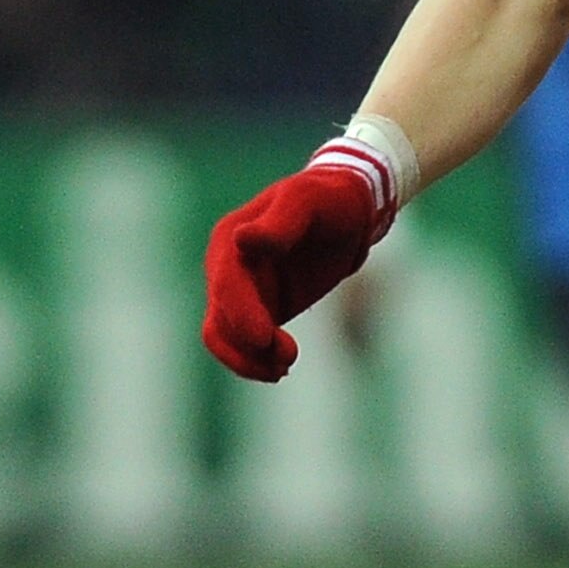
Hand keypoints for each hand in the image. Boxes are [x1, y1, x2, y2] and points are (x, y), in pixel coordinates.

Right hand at [202, 154, 387, 380]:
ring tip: (284, 367)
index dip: (240, 313)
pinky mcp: (259, 311)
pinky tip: (281, 368)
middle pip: (221, 318)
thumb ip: (279, 224)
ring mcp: (240, 292)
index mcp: (231, 238)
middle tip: (288, 358)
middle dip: (247, 344)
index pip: (226, 284)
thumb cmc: (327, 199)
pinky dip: (257, 361)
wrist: (347, 212)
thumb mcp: (306, 202)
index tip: (263, 337)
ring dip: (249, 359)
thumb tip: (242, 241)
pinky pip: (245, 345)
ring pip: (227, 337)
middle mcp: (227, 268)